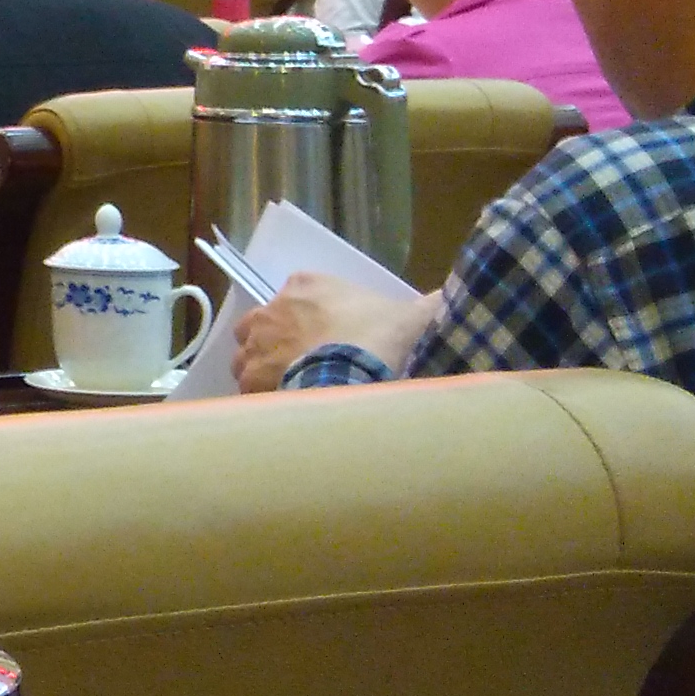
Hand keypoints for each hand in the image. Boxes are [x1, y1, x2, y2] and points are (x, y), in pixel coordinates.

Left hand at [233, 272, 435, 394]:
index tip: (322, 338)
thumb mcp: (413, 314)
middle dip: (275, 343)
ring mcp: (256, 341)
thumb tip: (446, 299)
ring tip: (291, 390)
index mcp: (305, 285)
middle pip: (263, 326)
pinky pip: (248, 388)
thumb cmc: (382, 335)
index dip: (305, 318)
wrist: (358, 368)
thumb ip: (425, 305)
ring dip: (262, 370)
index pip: (295, 295)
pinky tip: (283, 410)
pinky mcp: (251, 374)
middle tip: (302, 365)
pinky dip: (261, 397)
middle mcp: (271, 309)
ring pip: (247, 356)